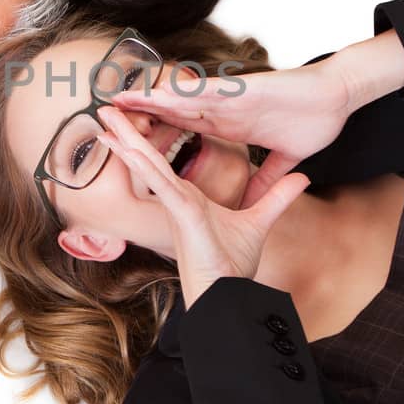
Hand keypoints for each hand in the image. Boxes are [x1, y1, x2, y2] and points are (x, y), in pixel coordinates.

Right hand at [97, 107, 308, 307]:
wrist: (228, 295)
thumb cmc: (233, 267)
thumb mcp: (259, 220)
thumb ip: (277, 197)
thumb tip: (301, 178)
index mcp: (188, 198)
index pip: (163, 162)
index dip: (148, 139)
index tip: (133, 118)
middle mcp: (176, 198)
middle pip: (147, 158)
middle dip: (126, 132)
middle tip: (104, 108)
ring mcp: (175, 205)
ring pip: (146, 164)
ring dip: (124, 139)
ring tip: (103, 117)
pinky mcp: (181, 213)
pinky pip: (159, 183)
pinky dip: (143, 164)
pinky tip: (127, 148)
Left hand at [111, 65, 353, 179]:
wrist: (340, 95)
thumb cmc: (316, 118)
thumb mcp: (286, 159)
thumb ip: (269, 179)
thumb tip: (257, 199)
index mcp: (230, 123)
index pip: (183, 129)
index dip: (155, 133)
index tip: (127, 141)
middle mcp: (225, 108)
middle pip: (173, 111)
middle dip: (140, 113)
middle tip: (104, 115)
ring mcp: (232, 98)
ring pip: (183, 98)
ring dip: (152, 98)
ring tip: (120, 99)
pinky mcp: (245, 89)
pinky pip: (210, 91)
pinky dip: (186, 92)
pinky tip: (162, 94)